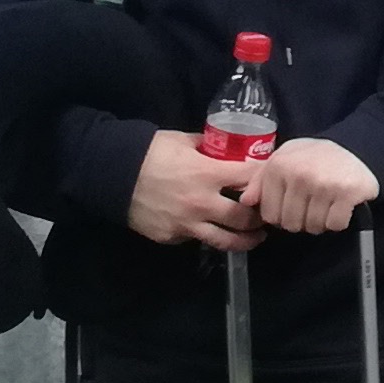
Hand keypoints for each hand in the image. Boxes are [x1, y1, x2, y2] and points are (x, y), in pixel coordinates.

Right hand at [128, 130, 266, 249]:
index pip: (250, 179)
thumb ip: (207, 147)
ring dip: (245, 240)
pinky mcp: (173, 237)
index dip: (263, 179)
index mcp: (207, 174)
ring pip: (227, 241)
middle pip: (244, 217)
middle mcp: (202, 203)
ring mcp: (187, 224)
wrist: (112, 175)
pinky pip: (197, 239)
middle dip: (259, 217)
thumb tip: (226, 149)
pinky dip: (207, 235)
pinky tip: (212, 231)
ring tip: (254, 238)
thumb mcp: (182, 141)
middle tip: (266, 216)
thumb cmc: (149, 152)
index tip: (271, 181)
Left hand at [246, 138, 379, 235]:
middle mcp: (299, 175)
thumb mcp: (283, 158)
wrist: (354, 145)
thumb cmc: (314, 156)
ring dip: (320, 221)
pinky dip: (338, 221)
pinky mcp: (347, 193)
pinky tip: (339, 206)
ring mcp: (323, 185)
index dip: (281, 216)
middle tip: (311, 205)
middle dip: (301, 220)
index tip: (292, 206)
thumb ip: (260, 179)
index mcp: (279, 167)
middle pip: (291, 224)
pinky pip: (335, 225)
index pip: (270, 215)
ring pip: (313, 227)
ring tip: (325, 204)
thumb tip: (245, 201)